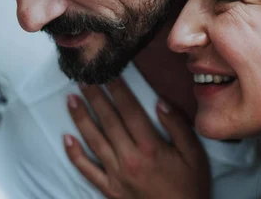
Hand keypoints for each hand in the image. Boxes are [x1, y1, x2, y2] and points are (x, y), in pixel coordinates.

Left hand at [63, 79, 209, 198]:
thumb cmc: (190, 186)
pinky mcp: (109, 189)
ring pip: (94, 141)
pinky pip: (87, 170)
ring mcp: (116, 175)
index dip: (118, 90)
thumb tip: (159, 102)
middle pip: (108, 121)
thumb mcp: (194, 155)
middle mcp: (129, 159)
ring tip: (71, 99)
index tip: (109, 73)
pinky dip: (74, 154)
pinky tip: (66, 138)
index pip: (130, 111)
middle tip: (84, 78)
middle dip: (95, 97)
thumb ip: (177, 127)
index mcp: (151, 148)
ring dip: (81, 118)